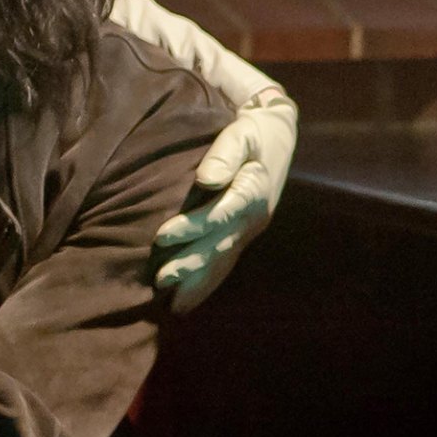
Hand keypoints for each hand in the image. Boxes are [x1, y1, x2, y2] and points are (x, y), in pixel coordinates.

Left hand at [154, 88, 296, 312]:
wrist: (276, 136)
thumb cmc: (251, 133)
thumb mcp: (240, 133)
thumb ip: (224, 153)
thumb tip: (207, 179)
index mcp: (252, 192)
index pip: (219, 215)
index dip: (191, 228)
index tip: (162, 237)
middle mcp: (253, 217)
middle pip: (220, 247)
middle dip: (190, 265)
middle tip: (160, 280)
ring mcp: (250, 229)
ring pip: (224, 262)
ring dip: (198, 283)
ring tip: (173, 304)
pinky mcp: (244, 234)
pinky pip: (226, 263)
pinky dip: (208, 283)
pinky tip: (189, 299)